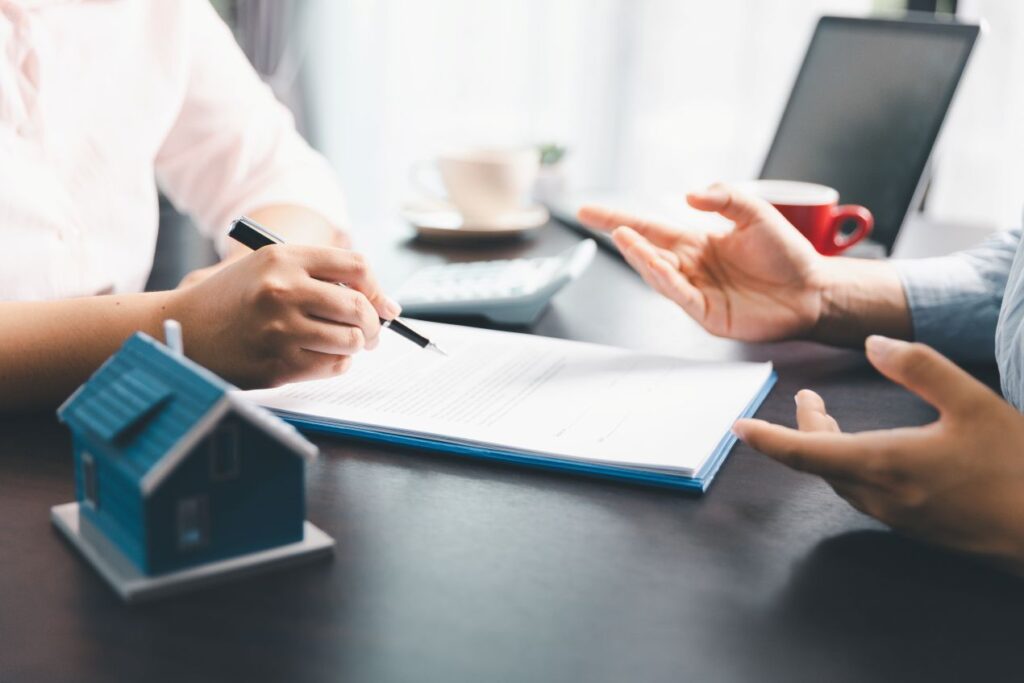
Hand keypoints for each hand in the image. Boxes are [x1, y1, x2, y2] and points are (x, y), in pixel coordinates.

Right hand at [165, 245, 400, 387]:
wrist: (182, 329)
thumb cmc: (235, 299)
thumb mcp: (270, 269)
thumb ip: (324, 277)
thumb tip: (388, 306)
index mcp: (284, 258)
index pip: (357, 267)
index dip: (376, 289)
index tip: (379, 304)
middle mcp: (283, 290)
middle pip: (359, 307)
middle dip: (373, 324)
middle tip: (368, 332)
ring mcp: (280, 329)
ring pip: (350, 341)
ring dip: (354, 346)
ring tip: (342, 344)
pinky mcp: (278, 364)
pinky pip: (332, 366)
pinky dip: (336, 364)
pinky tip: (319, 357)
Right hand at [578, 184, 827, 340]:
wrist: (815, 290)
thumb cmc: (788, 253)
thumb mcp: (756, 213)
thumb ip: (724, 198)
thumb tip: (687, 196)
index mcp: (696, 243)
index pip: (649, 228)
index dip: (618, 219)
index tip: (587, 211)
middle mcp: (690, 267)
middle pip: (647, 251)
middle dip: (623, 238)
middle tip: (605, 224)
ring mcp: (696, 292)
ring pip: (659, 275)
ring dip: (642, 258)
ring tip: (627, 237)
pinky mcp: (708, 315)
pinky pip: (681, 297)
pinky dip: (667, 282)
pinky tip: (659, 266)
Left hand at [733, 336, 1023, 572]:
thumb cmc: (1017, 467)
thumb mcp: (972, 403)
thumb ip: (919, 368)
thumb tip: (873, 344)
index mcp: (883, 464)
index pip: (803, 452)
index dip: (766, 438)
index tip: (738, 427)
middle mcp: (880, 496)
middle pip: (819, 463)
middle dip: (803, 431)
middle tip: (808, 400)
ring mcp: (898, 517)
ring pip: (841, 480)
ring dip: (827, 450)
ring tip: (828, 422)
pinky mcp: (917, 528)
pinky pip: (865, 494)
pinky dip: (850, 468)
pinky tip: (871, 455)